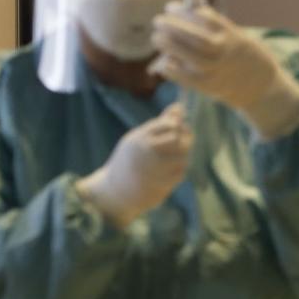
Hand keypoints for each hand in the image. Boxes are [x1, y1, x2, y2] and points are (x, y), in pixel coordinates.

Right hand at [76, 104, 192, 228]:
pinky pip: (180, 173)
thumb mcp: (139, 138)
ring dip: (182, 156)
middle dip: (185, 138)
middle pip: (178, 139)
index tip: (177, 128)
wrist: (114, 192)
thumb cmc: (130, 160)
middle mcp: (145, 153)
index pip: (169, 124)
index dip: (178, 124)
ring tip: (174, 157)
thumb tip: (180, 106)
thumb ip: (161, 123)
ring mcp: (153, 170)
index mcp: (139, 139)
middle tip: (183, 141)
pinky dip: (178, 171)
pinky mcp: (160, 185)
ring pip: (182, 157)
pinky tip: (170, 170)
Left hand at [151, 4, 298, 137]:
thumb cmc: (243, 54)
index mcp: (232, 36)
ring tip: (157, 37)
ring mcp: (217, 71)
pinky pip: (187, 78)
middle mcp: (225, 52)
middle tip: (158, 20)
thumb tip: (185, 10)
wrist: (260, 85)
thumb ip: (214, 27)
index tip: (171, 7)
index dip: (185, 12)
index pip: (206, 19)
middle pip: (196, 38)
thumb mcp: (236, 35)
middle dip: (173, 27)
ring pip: (190, 57)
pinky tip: (162, 62)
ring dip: (170, 46)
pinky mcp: (209, 87)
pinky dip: (172, 70)